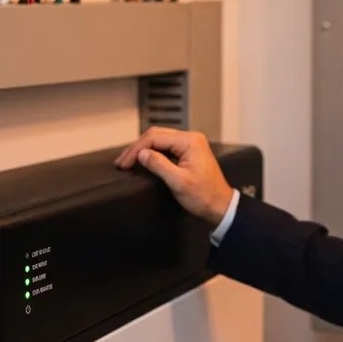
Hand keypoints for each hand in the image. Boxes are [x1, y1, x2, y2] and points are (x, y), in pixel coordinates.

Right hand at [114, 127, 233, 224]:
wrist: (220, 206)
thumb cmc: (204, 196)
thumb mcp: (179, 182)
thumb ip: (159, 165)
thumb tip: (141, 154)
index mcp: (189, 141)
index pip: (155, 138)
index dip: (136, 150)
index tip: (124, 163)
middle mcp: (190, 138)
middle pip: (156, 135)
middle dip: (137, 148)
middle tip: (122, 162)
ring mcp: (190, 144)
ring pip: (159, 140)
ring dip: (143, 149)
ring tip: (128, 161)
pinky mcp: (189, 152)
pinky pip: (166, 147)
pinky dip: (152, 153)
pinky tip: (142, 160)